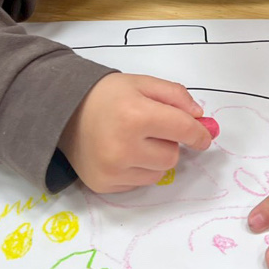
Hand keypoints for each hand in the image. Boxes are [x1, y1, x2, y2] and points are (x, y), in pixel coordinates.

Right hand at [58, 72, 211, 193]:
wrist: (64, 111)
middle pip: (172, 156)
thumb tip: (199, 118)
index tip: (204, 137)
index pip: (182, 130)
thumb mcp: (142, 83)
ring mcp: (112, 170)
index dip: (199, 133)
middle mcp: (123, 147)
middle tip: (152, 129)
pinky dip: (139, 170)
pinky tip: (123, 153)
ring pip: (158, 173)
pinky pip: (139, 183)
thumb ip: (175, 95)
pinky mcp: (104, 185)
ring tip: (135, 141)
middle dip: (169, 143)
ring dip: (155, 158)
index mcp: (135, 115)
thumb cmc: (107, 95)